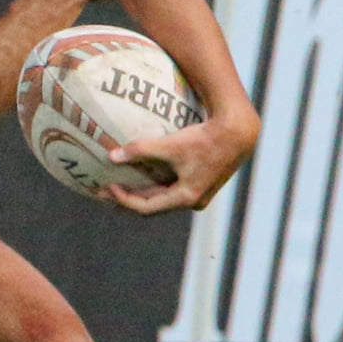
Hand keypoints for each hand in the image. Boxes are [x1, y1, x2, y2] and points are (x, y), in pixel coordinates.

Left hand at [104, 104, 258, 214]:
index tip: (107, 187)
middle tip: (104, 192)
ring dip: (140, 194)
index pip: (146, 208)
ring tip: (118, 186)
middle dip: (127, 200)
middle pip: (153, 207)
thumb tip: (112, 156)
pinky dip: (154, 186)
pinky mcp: (201, 184)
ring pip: (162, 199)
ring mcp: (198, 194)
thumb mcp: (170, 145)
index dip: (123, 200)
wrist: (238, 133)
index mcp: (185, 198)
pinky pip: (171, 190)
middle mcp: (192, 201)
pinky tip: (141, 176)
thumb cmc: (204, 139)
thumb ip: (140, 150)